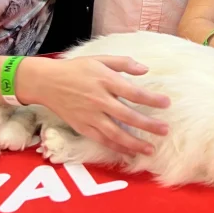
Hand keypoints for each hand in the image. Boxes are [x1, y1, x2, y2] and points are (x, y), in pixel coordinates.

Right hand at [17, 55, 169, 157]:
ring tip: (150, 149)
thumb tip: (145, 69)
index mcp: (105, 81)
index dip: (151, 99)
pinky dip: (116, 148)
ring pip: (115, 134)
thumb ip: (123, 63)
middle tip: (165, 130)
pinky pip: (102, 140)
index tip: (166, 103)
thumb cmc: (76, 69)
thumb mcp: (99, 59)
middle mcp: (99, 100)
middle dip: (148, 125)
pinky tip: (129, 153)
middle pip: (128, 116)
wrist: (47, 82)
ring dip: (134, 143)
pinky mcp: (82, 127)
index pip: (133, 92)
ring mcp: (90, 116)